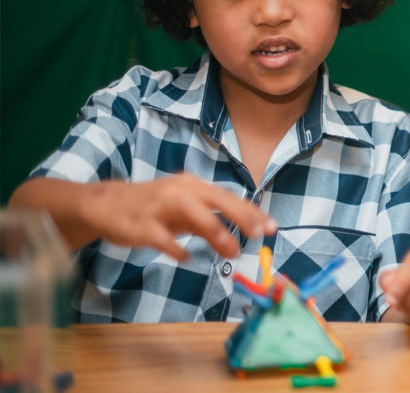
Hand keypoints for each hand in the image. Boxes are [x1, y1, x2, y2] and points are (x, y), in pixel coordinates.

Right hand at [79, 174, 276, 261]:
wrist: (105, 204)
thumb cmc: (151, 208)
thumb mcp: (183, 212)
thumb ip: (207, 222)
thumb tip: (236, 238)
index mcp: (192, 186)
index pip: (227, 197)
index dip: (250, 212)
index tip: (271, 226)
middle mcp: (178, 190)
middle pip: (216, 198)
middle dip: (241, 215)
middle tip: (260, 234)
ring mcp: (158, 205)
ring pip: (192, 211)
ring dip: (215, 231)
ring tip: (232, 251)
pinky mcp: (139, 224)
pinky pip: (160, 236)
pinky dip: (175, 248)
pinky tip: (186, 258)